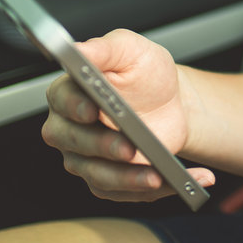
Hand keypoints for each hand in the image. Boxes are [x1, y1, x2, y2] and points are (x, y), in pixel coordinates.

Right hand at [40, 28, 216, 201]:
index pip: (63, 100)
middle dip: (105, 147)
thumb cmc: (146, 74)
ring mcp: (85, 159)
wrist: (171, 102)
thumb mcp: (130, 49)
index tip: (92, 110)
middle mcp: (69, 129)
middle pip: (77, 143)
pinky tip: (179, 181)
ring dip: (129, 179)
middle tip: (129, 147)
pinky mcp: (107, 181)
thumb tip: (77, 51)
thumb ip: (104, 48)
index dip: (75, 107)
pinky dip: (154, 190)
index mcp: (68, 92)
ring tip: (158, 175)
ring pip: (99, 175)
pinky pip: (125, 193)